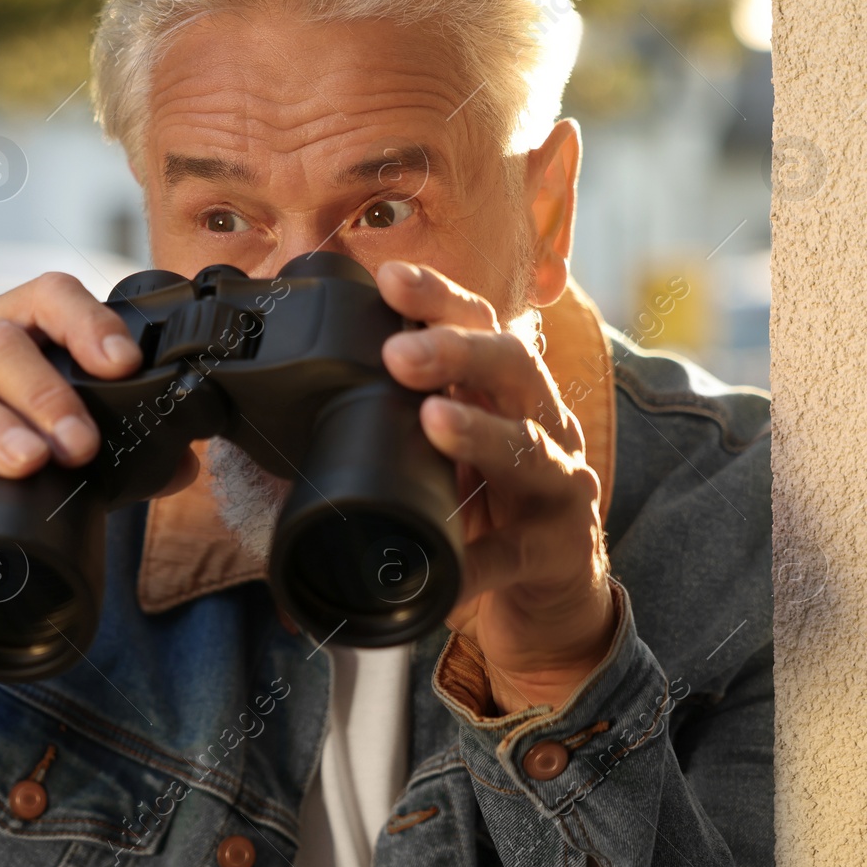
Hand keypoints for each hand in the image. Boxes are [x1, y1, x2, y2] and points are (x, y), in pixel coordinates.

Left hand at [377, 260, 614, 714]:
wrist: (555, 587)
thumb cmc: (494, 501)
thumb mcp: (451, 448)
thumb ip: (403, 415)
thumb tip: (305, 392)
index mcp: (508, 389)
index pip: (481, 323)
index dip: (440, 296)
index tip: (388, 278)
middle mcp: (544, 421)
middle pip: (515, 365)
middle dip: (457, 351)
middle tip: (397, 355)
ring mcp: (561, 483)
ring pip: (530, 447)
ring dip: (480, 432)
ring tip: (434, 422)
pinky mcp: (559, 549)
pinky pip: (513, 553)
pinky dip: (476, 560)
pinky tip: (445, 566)